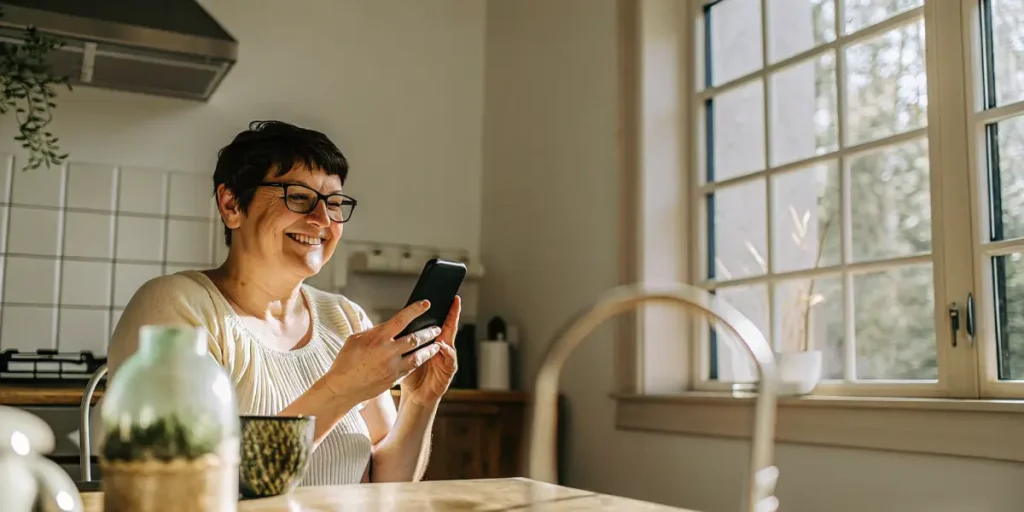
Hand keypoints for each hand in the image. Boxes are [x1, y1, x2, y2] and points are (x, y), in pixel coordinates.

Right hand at [320, 300, 442, 404]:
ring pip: (418, 356)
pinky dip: (418, 362)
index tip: (426, 304)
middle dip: (428, 332)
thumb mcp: (355, 339)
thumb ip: (374, 331)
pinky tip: (423, 358)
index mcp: (377, 338)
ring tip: (436, 344)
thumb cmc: (346, 361)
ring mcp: (392, 367)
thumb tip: (387, 326)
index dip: (415, 310)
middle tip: (436, 328)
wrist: (343, 388)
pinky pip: (411, 368)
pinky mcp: (394, 379)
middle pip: (414, 339)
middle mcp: (387, 352)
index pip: (401, 320)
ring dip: (429, 349)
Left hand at [401, 296, 460, 405]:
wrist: (414, 396)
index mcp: (431, 341)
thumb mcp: (404, 352)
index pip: (437, 321)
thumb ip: (404, 339)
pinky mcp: (448, 371)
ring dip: (449, 331)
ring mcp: (446, 359)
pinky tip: (442, 346)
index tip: (446, 295)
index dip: (442, 309)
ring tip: (447, 320)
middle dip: (452, 314)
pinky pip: (450, 360)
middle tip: (454, 300)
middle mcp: (441, 347)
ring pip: (450, 341)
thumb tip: (396, 320)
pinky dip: (447, 352)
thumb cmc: (409, 373)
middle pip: (448, 327)